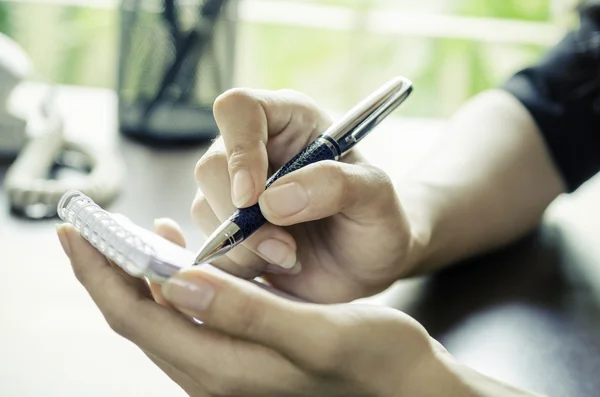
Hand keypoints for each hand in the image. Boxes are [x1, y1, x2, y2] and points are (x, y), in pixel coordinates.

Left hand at [56, 220, 453, 396]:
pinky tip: (179, 262)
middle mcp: (214, 376)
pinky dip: (170, 287)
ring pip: (159, 320)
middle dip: (108, 272)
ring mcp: (225, 370)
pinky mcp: (240, 359)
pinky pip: (186, 322)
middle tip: (89, 228)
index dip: (103, 273)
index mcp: (225, 369)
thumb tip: (176, 283)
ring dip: (138, 277)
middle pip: (138, 320)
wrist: (405, 387)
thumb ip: (245, 313)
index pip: (138, 317)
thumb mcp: (316, 333)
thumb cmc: (375, 359)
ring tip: (132, 236)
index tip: (78, 233)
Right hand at [193, 88, 425, 301]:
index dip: (240, 150)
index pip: (240, 109)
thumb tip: (272, 200)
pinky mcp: (227, 228)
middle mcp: (255, 149)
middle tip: (285, 249)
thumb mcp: (376, 196)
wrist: (366, 264)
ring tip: (291, 257)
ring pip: (203, 209)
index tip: (253, 197)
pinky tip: (273, 267)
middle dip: (241, 217)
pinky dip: (236, 265)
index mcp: (290, 119)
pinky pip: (208, 244)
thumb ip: (336, 185)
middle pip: (211, 166)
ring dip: (243, 247)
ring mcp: (235, 189)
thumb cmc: (376, 220)